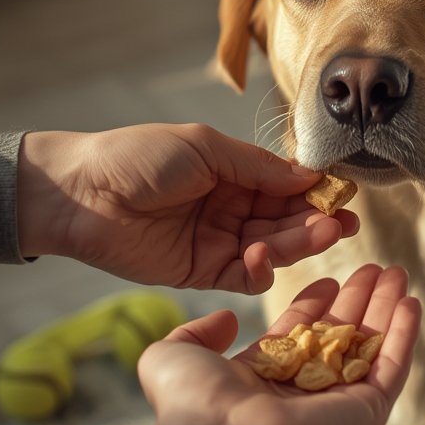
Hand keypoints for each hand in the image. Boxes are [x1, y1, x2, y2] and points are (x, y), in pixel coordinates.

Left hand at [17, 124, 357, 291]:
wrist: (80, 193)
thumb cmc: (137, 156)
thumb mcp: (204, 147)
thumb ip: (257, 166)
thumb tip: (310, 175)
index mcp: (233, 172)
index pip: (285, 183)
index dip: (315, 188)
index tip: (345, 191)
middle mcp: (231, 207)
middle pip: (285, 218)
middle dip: (316, 220)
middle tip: (345, 222)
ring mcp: (218, 241)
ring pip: (271, 247)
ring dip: (298, 243)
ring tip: (324, 234)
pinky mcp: (202, 272)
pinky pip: (242, 277)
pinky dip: (260, 270)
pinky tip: (266, 257)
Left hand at [112, 265, 420, 424]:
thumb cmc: (190, 404)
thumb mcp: (175, 353)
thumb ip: (197, 332)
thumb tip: (226, 318)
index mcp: (263, 380)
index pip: (300, 335)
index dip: (316, 305)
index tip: (330, 278)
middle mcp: (303, 393)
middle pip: (341, 336)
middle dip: (359, 301)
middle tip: (376, 267)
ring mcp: (337, 404)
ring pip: (371, 348)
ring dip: (387, 310)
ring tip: (398, 272)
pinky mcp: (365, 413)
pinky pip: (392, 368)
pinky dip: (405, 336)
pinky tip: (411, 302)